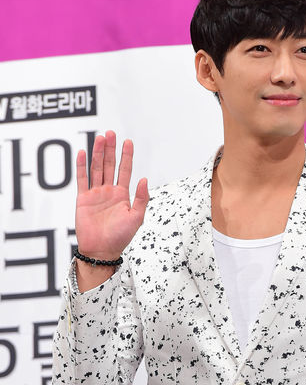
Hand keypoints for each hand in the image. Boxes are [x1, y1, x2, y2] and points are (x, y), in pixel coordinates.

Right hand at [75, 130, 148, 260]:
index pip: (125, 171)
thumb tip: (144, 179)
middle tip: (111, 133)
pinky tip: (83, 153)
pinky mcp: (83, 198)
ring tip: (100, 138)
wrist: (102, 250)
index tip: (128, 142)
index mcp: (123, 195)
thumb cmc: (120, 237)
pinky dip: (82, 166)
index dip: (127, 156)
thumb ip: (141, 198)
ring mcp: (96, 194)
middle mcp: (109, 192)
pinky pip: (82, 179)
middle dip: (111, 149)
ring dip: (98, 153)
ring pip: (97, 168)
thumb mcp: (136, 217)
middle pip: (110, 165)